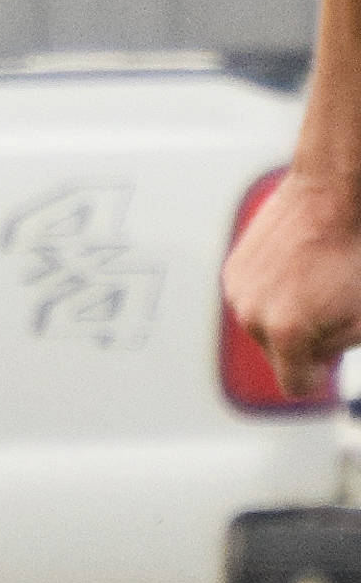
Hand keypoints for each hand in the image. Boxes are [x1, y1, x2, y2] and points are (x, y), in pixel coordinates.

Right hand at [222, 167, 360, 395]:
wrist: (333, 196)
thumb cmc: (354, 254)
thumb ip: (337, 351)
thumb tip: (318, 360)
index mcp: (286, 333)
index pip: (296, 386)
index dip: (318, 376)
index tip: (328, 359)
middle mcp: (253, 315)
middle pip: (278, 356)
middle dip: (302, 342)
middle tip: (328, 308)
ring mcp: (239, 292)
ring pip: (263, 326)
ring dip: (284, 314)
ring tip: (311, 283)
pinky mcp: (233, 271)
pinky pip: (253, 299)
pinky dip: (272, 292)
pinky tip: (295, 269)